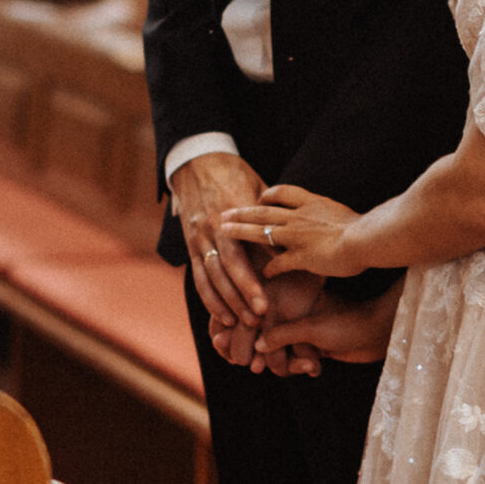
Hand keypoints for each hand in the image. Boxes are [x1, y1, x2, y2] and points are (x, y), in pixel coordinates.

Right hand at [171, 152, 271, 342]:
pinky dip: (209, 299)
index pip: (251, 241)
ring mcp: (199, 237)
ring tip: (245, 320)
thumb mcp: (256, 185)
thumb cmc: (235, 174)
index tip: (280, 281)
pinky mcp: (191, 246)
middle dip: (244, 290)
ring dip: (227, 300)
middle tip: (261, 312)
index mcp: (234, 208)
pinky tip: (222, 317)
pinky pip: (198, 277)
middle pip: (229, 263)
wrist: (197, 162)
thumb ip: (271, 211)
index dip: (264, 264)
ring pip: (212, 275)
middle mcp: (214, 225)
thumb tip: (293, 237)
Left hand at [221, 185, 364, 282]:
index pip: (283, 192)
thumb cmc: (365, 228)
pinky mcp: (301, 257)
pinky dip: (269, 269)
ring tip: (224, 233)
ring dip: (241, 232)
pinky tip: (263, 275)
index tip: (259, 198)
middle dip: (242, 211)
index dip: (268, 195)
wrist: (367, 238)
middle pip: (263, 210)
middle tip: (224, 212)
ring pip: (262, 232)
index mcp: (312, 203)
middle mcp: (300, 216)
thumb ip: (330, 215)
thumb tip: (331, 218)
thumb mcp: (343, 213)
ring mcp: (298, 236)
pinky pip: (278, 263)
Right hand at [253, 279, 403, 374]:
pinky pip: (295, 358)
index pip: (252, 316)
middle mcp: (289, 311)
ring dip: (286, 363)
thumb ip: (283, 335)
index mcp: (286, 298)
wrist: (380, 330)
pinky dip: (300, 365)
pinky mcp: (312, 343)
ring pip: (278, 352)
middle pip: (260, 336)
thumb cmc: (348, 322)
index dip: (238, 332)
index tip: (228, 347)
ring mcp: (300, 328)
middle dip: (257, 352)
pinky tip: (314, 368)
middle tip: (250, 365)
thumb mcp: (312, 328)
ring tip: (301, 367)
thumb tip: (257, 347)